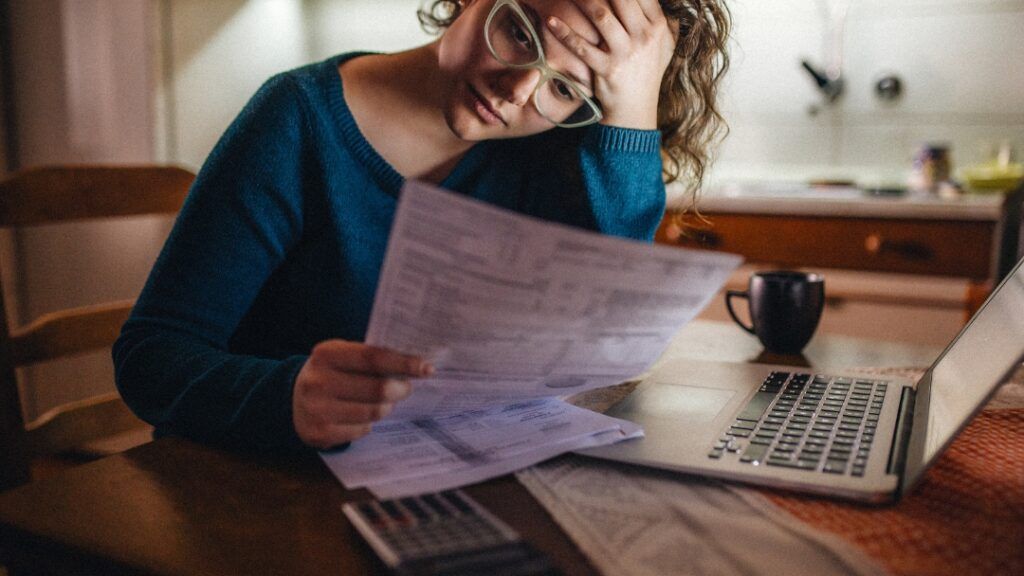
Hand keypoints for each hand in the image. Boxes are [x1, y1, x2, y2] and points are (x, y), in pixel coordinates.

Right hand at [293, 340, 431, 448]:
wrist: (291, 400)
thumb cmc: (329, 374)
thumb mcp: (341, 356)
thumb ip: (371, 358)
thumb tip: (414, 366)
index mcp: (326, 354)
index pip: (373, 357)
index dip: (403, 363)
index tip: (426, 368)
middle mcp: (318, 381)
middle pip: (377, 389)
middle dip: (400, 389)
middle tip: (405, 388)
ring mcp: (317, 409)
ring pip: (373, 412)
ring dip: (386, 407)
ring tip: (383, 402)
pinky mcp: (319, 433)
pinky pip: (362, 430)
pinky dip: (369, 423)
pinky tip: (361, 415)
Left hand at [547, 0, 675, 129]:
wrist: (636, 110)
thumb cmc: (647, 74)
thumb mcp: (665, 47)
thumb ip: (665, 20)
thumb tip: (660, 3)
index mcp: (658, 27)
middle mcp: (644, 37)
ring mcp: (625, 54)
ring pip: (601, 17)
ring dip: (582, 0)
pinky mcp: (606, 70)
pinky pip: (582, 47)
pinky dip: (565, 33)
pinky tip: (551, 21)